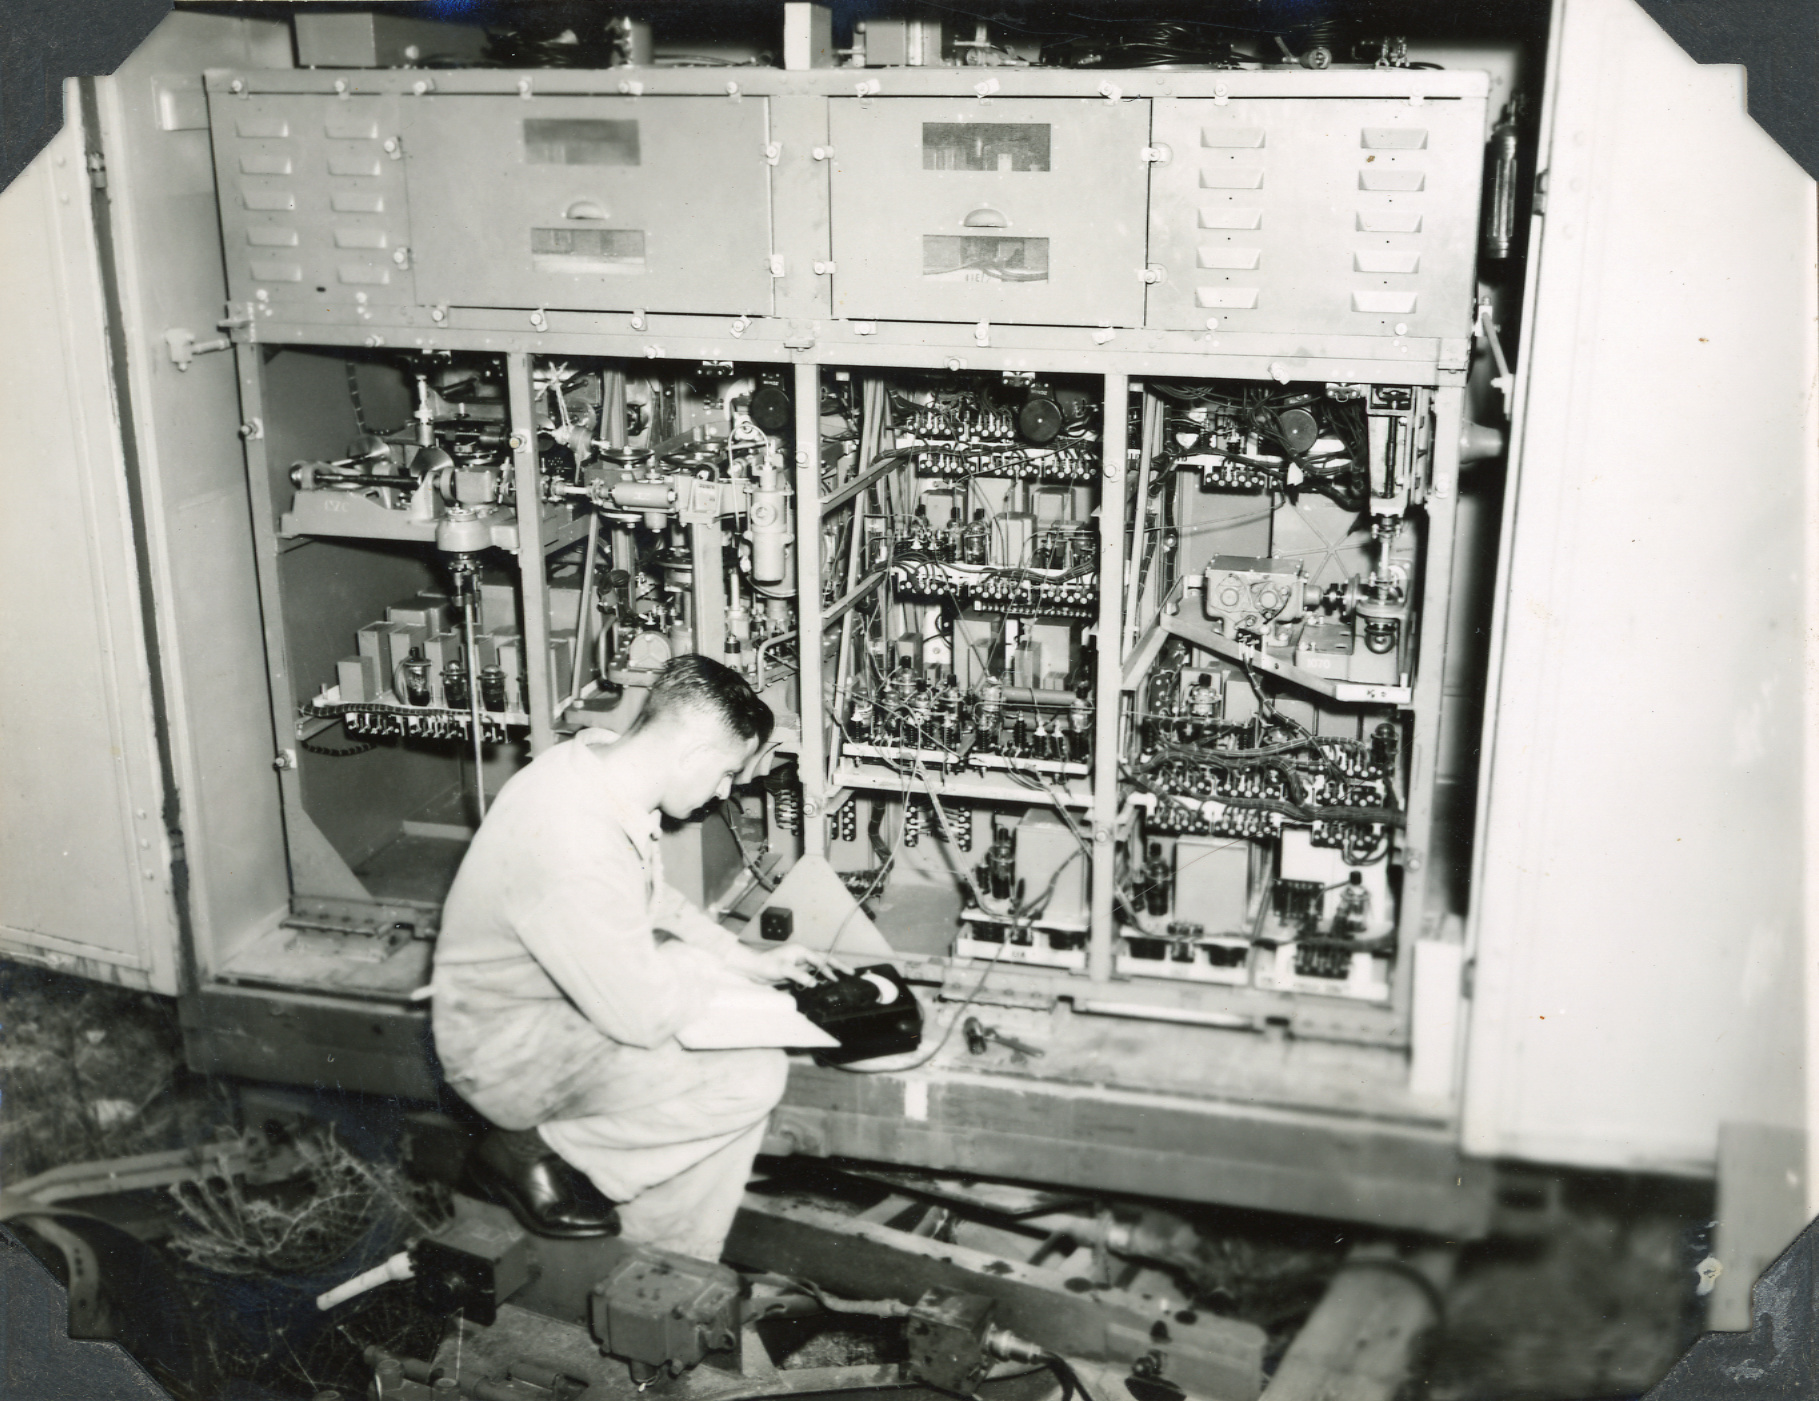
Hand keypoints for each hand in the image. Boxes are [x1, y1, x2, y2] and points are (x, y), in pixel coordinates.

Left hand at [724, 942, 847, 987]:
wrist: (755, 969)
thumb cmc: (766, 965)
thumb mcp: (783, 970)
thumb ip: (799, 976)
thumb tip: (814, 982)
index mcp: (800, 951)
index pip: (818, 959)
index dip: (828, 969)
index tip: (836, 978)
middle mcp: (802, 955)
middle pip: (824, 959)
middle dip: (837, 965)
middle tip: (851, 972)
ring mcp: (800, 963)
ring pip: (820, 966)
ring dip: (831, 971)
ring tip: (844, 976)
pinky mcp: (797, 971)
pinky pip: (813, 972)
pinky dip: (821, 976)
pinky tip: (827, 982)